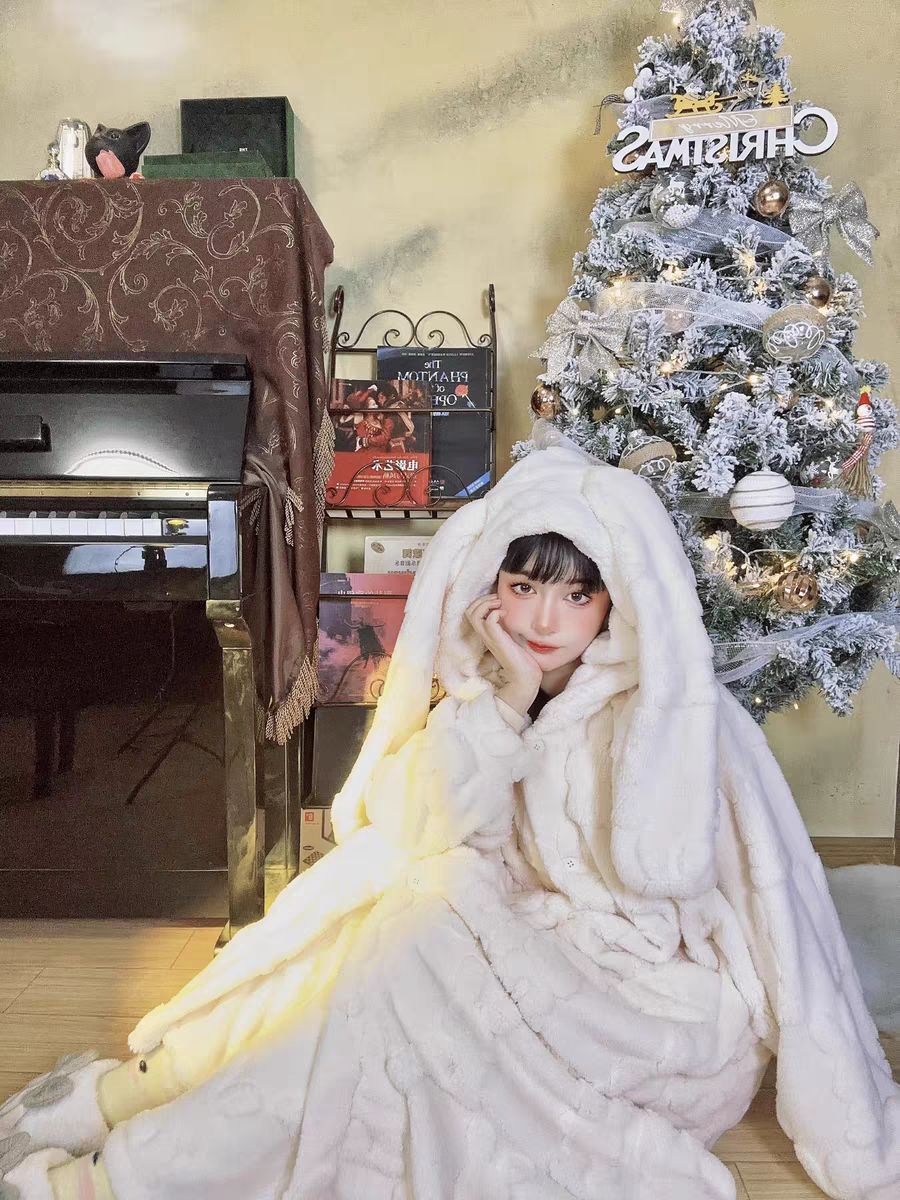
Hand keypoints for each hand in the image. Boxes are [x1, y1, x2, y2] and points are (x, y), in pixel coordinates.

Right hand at [465, 593, 541, 711]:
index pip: (471, 613)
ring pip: (474, 615)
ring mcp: (490, 639)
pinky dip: (495, 613)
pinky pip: (489, 621)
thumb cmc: (521, 659)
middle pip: (468, 612)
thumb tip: (510, 612)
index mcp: (486, 635)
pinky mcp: (498, 641)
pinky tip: (506, 614)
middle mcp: (485, 636)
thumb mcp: (511, 638)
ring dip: (486, 604)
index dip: (481, 602)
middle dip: (481, 600)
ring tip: (499, 604)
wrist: (525, 677)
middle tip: (497, 600)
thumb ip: (506, 627)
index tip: (497, 601)